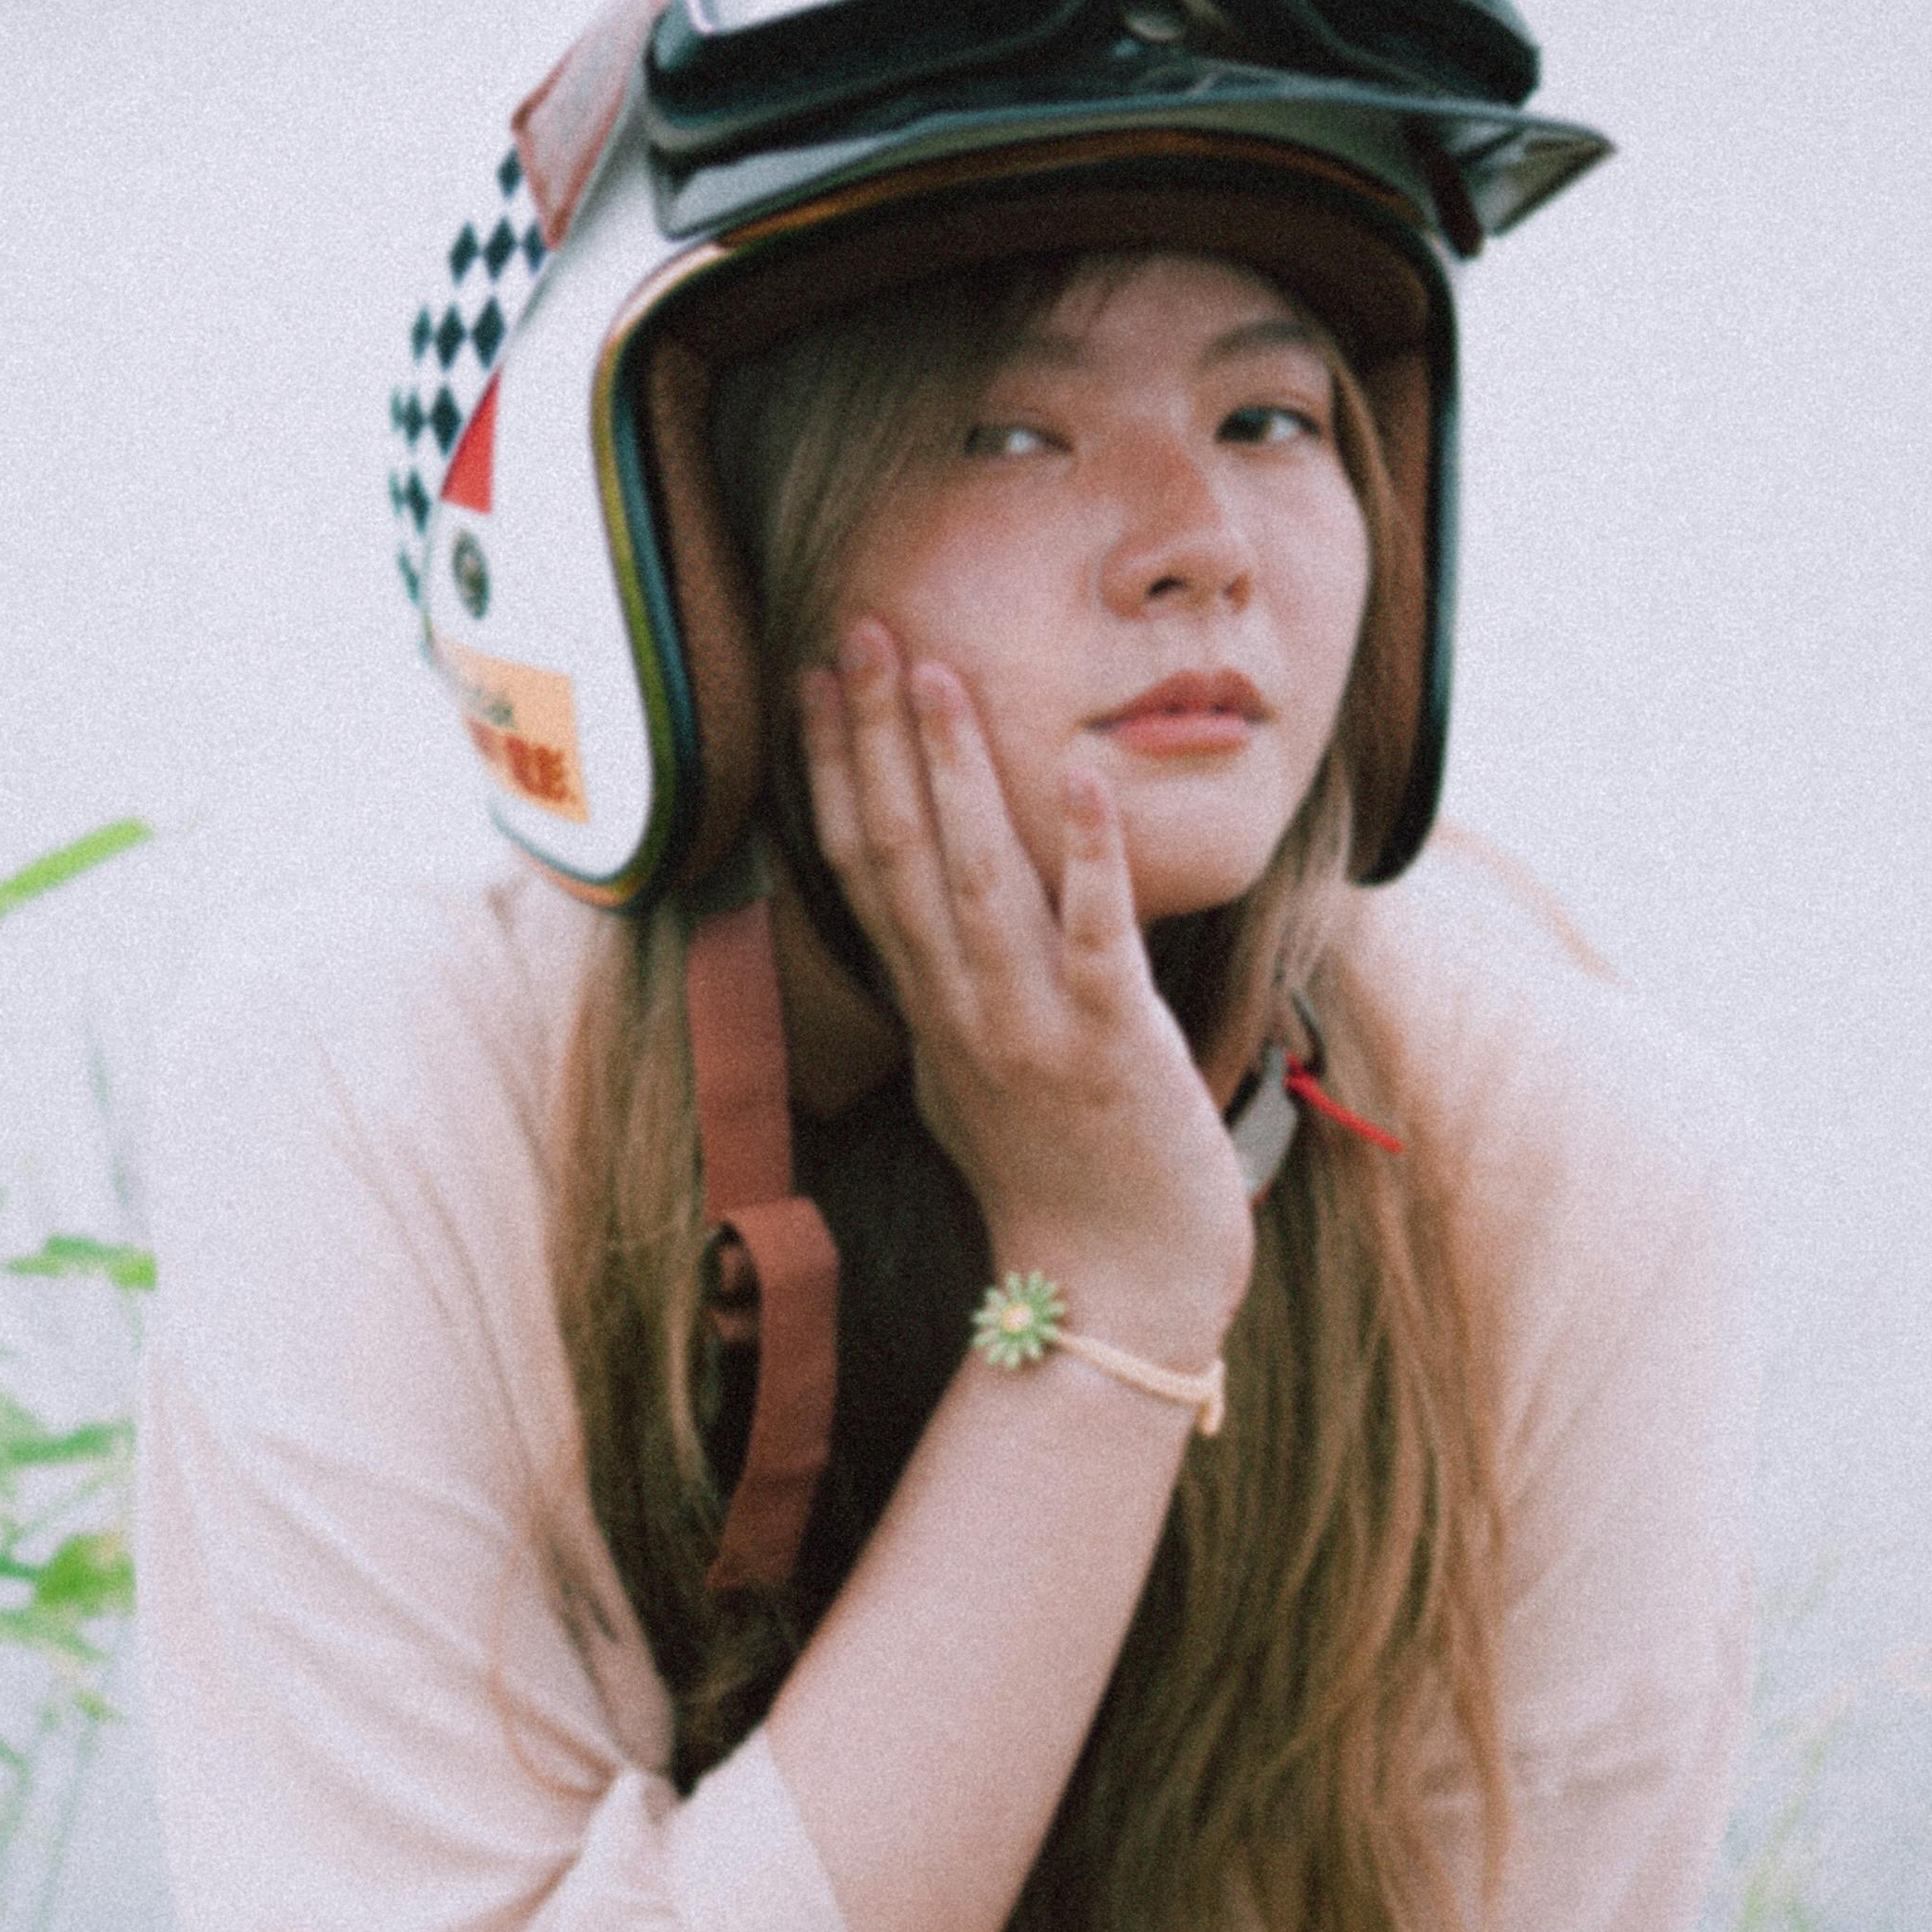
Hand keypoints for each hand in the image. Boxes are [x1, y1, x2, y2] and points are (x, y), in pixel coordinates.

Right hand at [799, 614, 1251, 1362]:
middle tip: (860, 632)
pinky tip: (1081, 771)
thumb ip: (946, 1003)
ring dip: (953, 771)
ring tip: (936, 673)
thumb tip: (918, 944)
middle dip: (872, 739)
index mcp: (931, 1009)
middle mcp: (962, 1009)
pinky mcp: (1113, 1047)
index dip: (830, 767)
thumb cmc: (1058, 1190)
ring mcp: (1030, 1027)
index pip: (859, 866)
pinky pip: (1092, 936)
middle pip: (896, 854)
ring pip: (975, 878)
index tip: (813, 676)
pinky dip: (1087, 852)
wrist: (1118, 1299)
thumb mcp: (971, 1084)